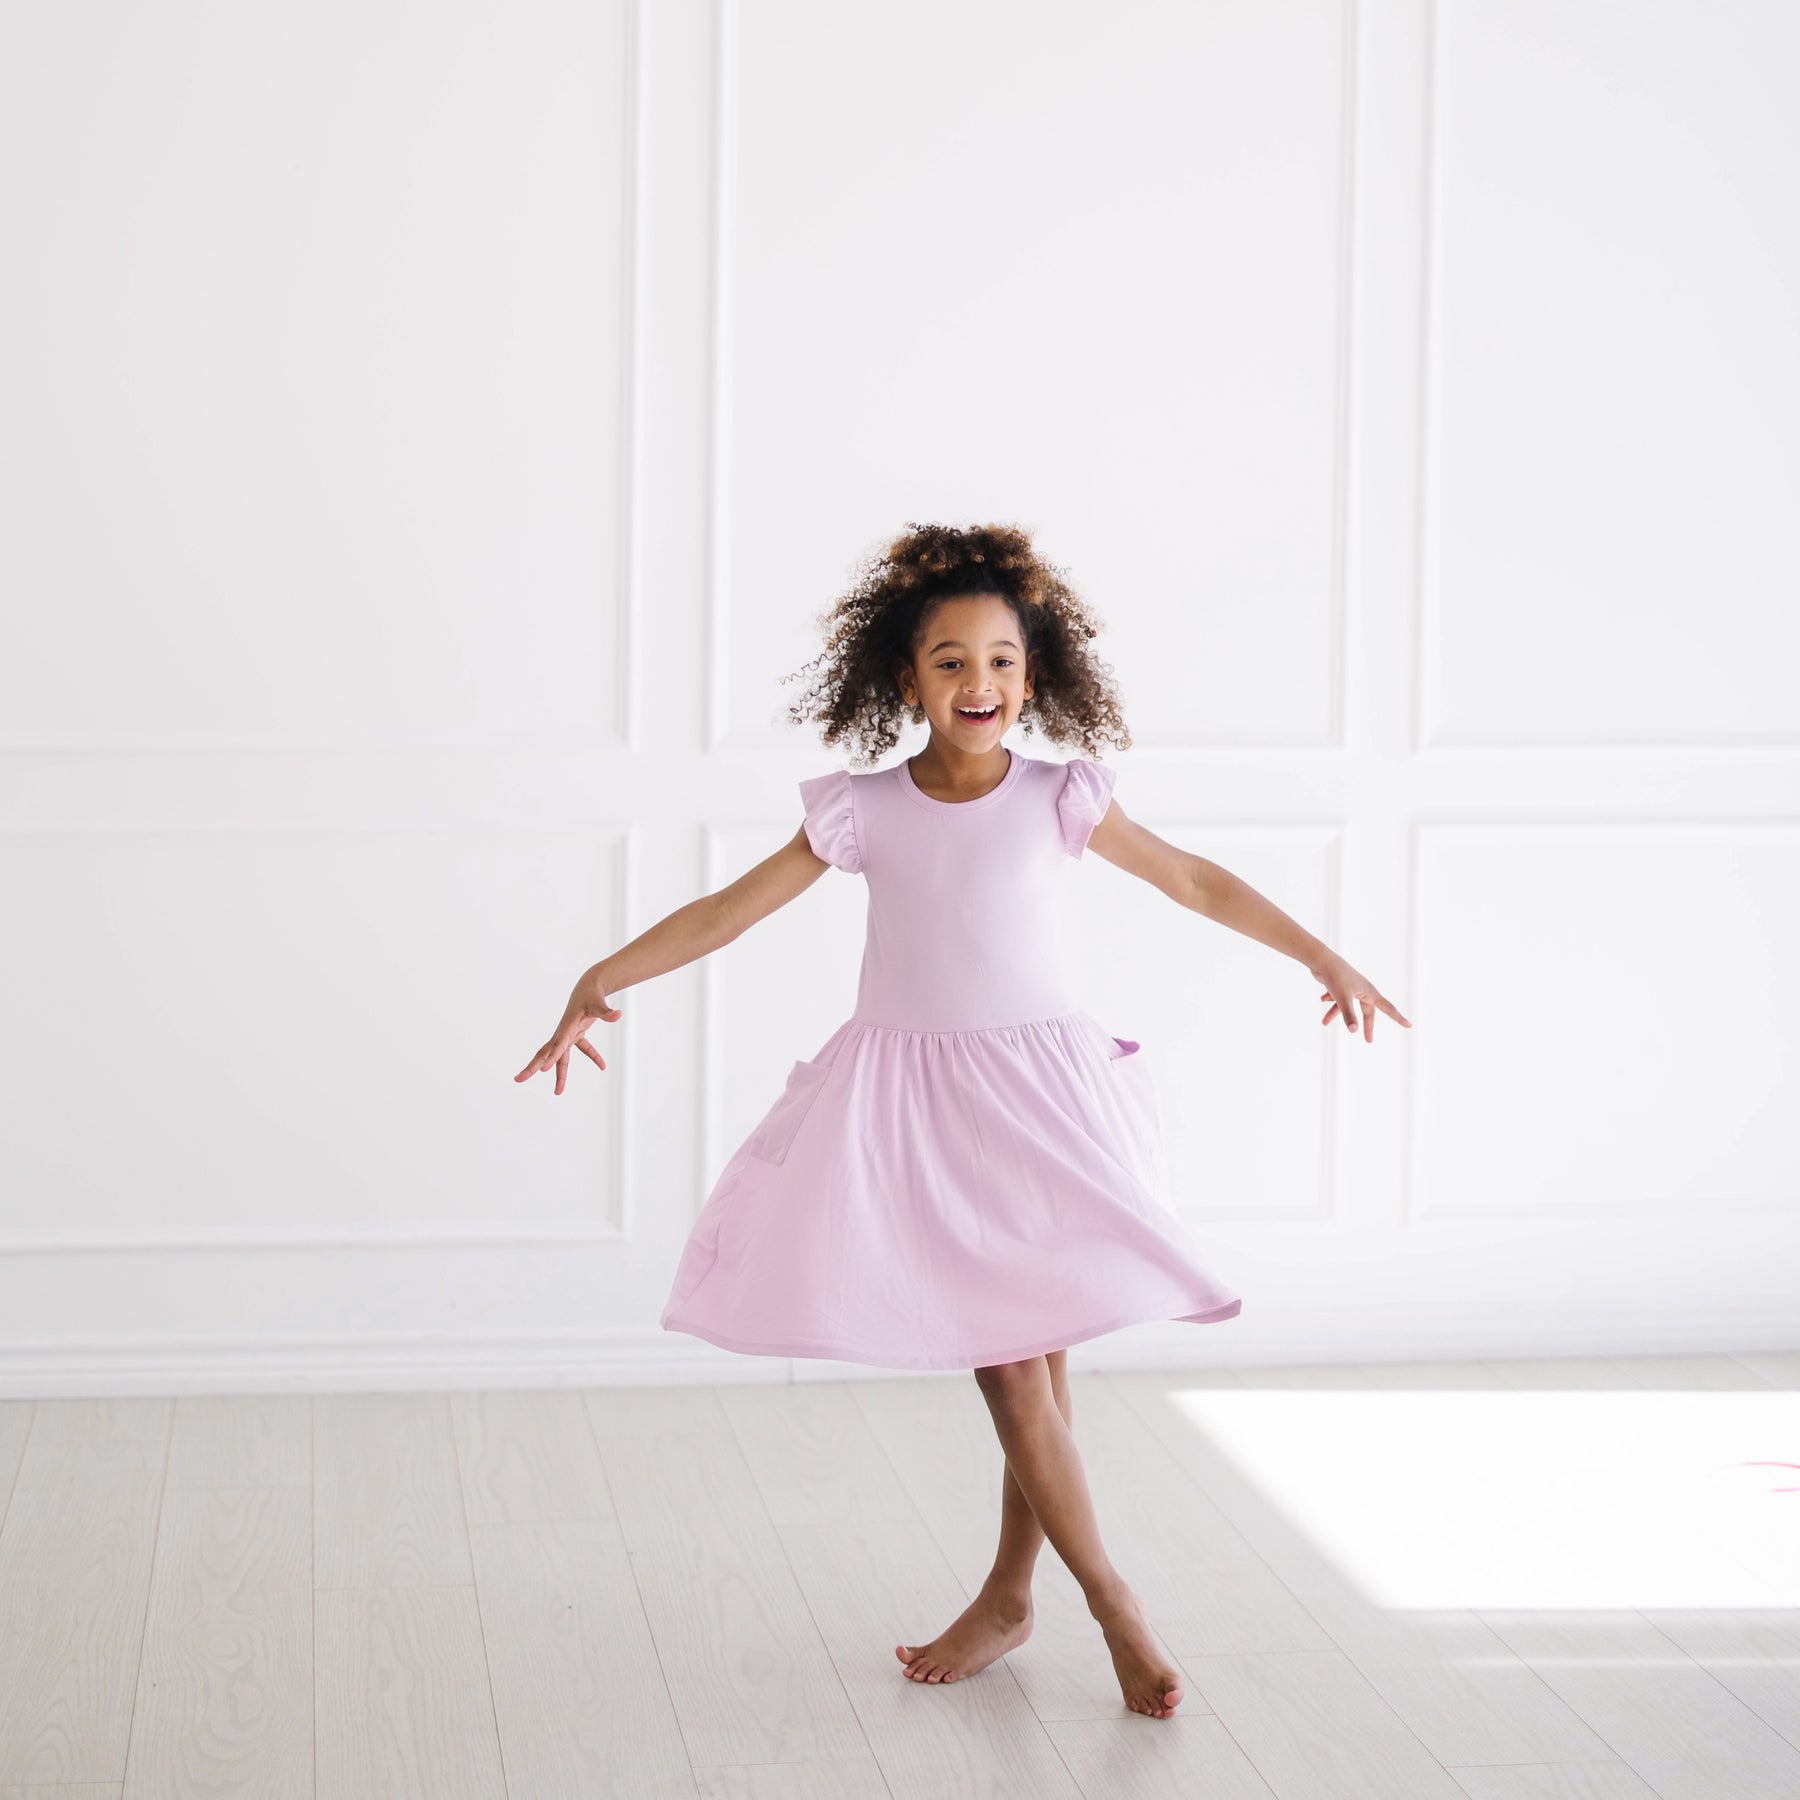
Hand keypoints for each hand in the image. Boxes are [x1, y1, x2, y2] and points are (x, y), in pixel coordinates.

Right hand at [515, 972, 622, 1094]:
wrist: (589, 987)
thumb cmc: (591, 994)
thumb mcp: (599, 1003)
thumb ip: (607, 1012)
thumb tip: (619, 1015)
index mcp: (566, 1027)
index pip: (557, 1045)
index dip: (551, 1058)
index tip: (542, 1071)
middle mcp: (563, 1033)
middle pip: (545, 1053)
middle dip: (533, 1066)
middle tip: (518, 1079)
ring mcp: (568, 1035)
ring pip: (560, 1057)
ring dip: (559, 1074)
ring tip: (558, 1092)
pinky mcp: (576, 1034)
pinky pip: (583, 1049)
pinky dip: (593, 1056)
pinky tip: (603, 1065)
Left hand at [1309, 954, 1410, 1040]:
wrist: (1322, 959)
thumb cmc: (1335, 977)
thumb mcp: (1343, 998)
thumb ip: (1348, 1015)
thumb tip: (1354, 1031)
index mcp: (1369, 992)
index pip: (1387, 1008)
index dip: (1398, 1018)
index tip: (1409, 1025)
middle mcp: (1363, 990)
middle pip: (1367, 1011)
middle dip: (1366, 1025)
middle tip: (1369, 1040)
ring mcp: (1352, 987)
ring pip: (1347, 1005)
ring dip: (1336, 1013)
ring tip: (1324, 1022)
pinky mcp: (1340, 985)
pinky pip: (1338, 997)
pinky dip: (1331, 1001)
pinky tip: (1322, 999)